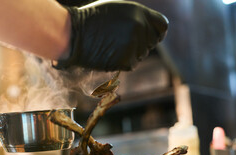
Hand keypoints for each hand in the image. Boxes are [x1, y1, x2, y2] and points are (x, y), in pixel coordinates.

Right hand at [54, 0, 168, 70]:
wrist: (73, 34)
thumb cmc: (90, 20)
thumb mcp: (116, 9)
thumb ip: (135, 17)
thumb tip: (148, 28)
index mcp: (139, 12)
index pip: (162, 26)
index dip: (155, 33)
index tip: (148, 37)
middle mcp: (139, 27)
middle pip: (151, 43)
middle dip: (139, 44)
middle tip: (119, 42)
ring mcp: (134, 44)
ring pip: (141, 55)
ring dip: (130, 54)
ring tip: (110, 46)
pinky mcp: (126, 60)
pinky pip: (131, 64)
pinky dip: (121, 62)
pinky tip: (108, 55)